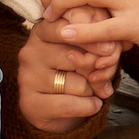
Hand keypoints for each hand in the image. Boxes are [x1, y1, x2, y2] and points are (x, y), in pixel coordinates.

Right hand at [16, 12, 116, 133]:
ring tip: (92, 90)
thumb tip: (109, 48)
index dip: (96, 39)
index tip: (111, 48)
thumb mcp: (91, 50)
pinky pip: (68, 104)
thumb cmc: (78, 72)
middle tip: (104, 76)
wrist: (61, 110)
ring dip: (93, 90)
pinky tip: (93, 105)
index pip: (73, 28)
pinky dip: (88, 107)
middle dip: (99, 69)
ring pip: (78, 83)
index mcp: (43, 30)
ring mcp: (27, 76)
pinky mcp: (29, 102)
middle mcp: (30, 50)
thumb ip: (99, 43)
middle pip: (78, 56)